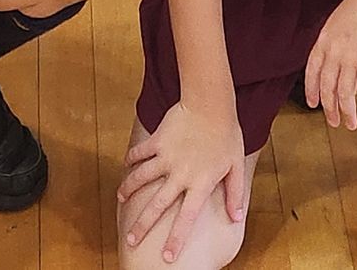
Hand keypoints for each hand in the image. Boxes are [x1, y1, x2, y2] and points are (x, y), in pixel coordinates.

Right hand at [118, 98, 248, 261]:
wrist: (210, 103)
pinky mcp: (157, 141)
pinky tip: (126, 166)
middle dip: (142, 226)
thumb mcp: (235, 166)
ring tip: (120, 200)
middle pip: (157, 206)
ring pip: (141, 179)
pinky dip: (132, 160)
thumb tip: (236, 218)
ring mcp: (166, 157)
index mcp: (199, 183)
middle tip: (131, 241)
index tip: (167, 257)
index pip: (186, 219)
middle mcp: (180, 174)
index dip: (176, 239)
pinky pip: (140, 153)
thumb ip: (234, 193)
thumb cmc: (227, 135)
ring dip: (129, 190)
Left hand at [301, 0, 356, 131]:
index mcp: (323, 41)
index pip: (312, 72)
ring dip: (348, 113)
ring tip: (350, 125)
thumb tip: (335, 59)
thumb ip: (333, 41)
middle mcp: (333, 53)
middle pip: (328, 87)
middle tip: (333, 121)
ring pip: (345, 95)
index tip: (313, 104)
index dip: (312, 90)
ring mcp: (350, 59)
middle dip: (330, 108)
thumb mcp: (337, 21)